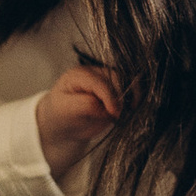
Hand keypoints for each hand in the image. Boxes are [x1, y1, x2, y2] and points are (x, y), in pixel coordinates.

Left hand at [34, 61, 121, 187]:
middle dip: (122, 97)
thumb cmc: (61, 115)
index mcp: (79, 75)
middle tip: (119, 116)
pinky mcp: (116, 88)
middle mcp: (94, 73)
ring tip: (127, 112)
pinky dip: (133, 99)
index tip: (114, 113)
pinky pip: (130, 89)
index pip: (100, 82)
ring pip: (127, 81)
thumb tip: (107, 107)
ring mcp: (107, 79)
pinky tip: (129, 111)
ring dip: (131, 97)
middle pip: (117, 78)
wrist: (64, 123)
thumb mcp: (67, 110)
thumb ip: (86, 105)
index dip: (109, 97)